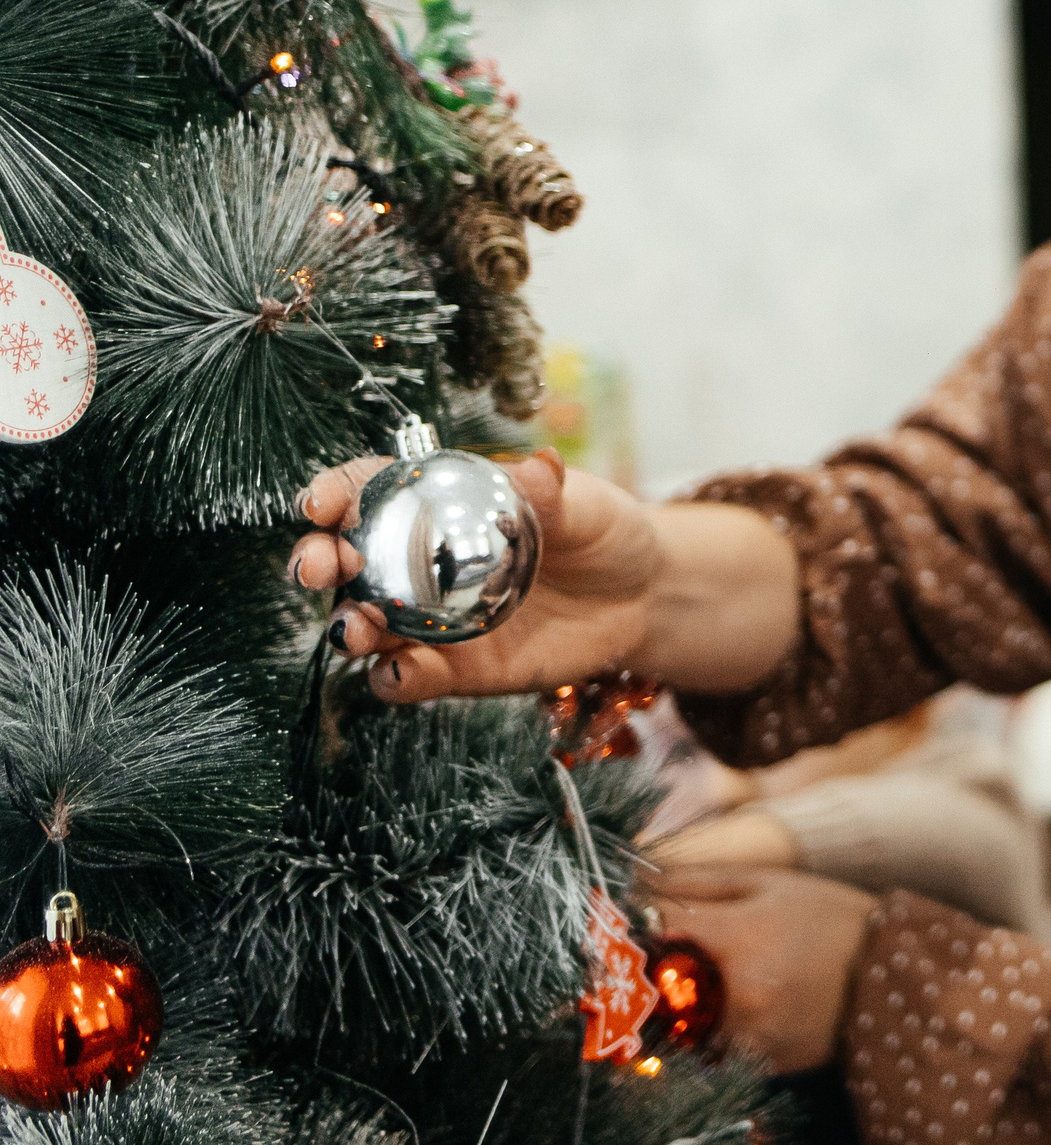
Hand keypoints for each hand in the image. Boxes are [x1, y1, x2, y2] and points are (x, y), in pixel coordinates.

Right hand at [289, 448, 663, 702]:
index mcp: (439, 504)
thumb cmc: (604, 533)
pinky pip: (406, 678)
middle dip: (315, 561)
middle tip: (320, 566)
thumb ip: (555, 493)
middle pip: (344, 561)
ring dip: (346, 628)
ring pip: (363, 626)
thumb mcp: (587, 506)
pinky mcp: (453, 668)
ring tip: (358, 627)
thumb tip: (538, 465)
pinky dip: (394, 678)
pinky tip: (402, 671)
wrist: (642, 599)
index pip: (368, 491)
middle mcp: (419, 561)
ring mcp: (429, 618)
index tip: (319, 505)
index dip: (334, 495)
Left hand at [644, 867, 877, 1073]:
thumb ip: (696, 882)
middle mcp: (734, 994)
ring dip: (676, 1009)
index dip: (633, 926)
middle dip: (649, 973)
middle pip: (653, 991)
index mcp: (733, 939)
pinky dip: (711, 1035)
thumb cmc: (828, 917)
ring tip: (703, 985)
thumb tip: (634, 881)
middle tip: (662, 958)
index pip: (650, 935)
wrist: (893, 973)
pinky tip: (736, 1011)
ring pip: (678, 1028)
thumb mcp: (768, 884)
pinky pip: (712, 1055)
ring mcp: (747, 1037)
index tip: (630, 923)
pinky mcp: (761, 1065)